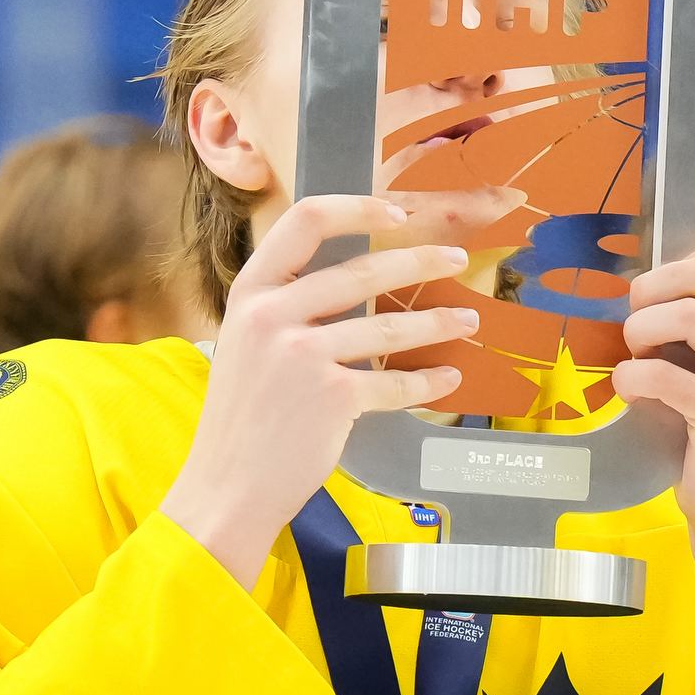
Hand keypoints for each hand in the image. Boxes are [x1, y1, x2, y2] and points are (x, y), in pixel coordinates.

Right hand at [161, 196, 480, 584]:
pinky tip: (449, 379)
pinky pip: (394, 383)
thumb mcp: (245, 344)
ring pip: (388, 326)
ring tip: (467, 319)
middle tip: (456, 258)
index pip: (305, 221)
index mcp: (250, 293)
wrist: (227, 486)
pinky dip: (427, 382)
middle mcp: (272, 316)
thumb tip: (352, 281)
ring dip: (437, 321)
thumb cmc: (242, 418)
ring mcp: (302, 356)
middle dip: (420, 260)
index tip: (396, 212)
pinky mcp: (333, 397)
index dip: (356, 208)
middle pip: (361, 269)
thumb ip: (284, 307)